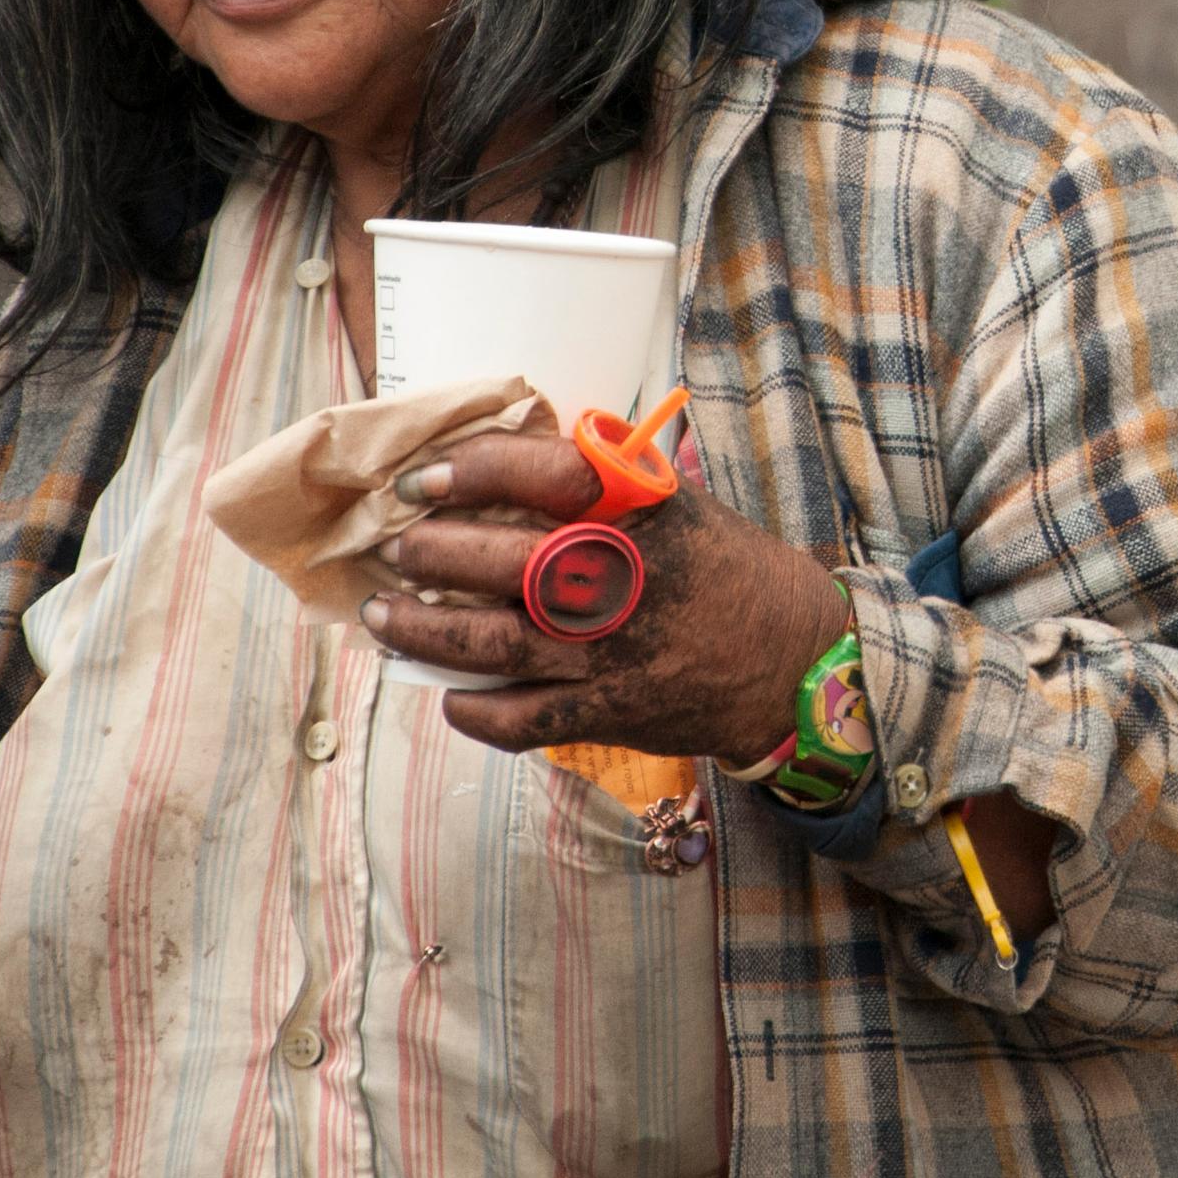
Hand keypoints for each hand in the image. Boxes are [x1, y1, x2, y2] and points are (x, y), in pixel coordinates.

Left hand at [363, 427, 854, 764]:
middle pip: (495, 561)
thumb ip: (608, 484)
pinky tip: (448, 694)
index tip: (425, 480)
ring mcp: (607, 652)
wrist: (792, 660)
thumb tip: (517, 459)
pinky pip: (516, 718)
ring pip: (485, 644)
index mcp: (639, 513)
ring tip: (385, 615)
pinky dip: (470, 709)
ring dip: (420, 630)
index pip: (538, 474)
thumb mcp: (679, 505)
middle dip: (428, 553)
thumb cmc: (728, 571)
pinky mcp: (605, 712)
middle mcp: (619, 578)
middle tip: (400, 548)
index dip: (470, 470)